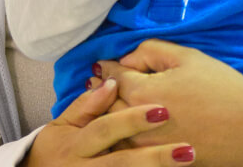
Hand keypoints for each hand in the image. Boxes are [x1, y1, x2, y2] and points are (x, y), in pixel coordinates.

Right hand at [23, 78, 194, 166]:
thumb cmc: (55, 148)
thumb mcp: (62, 123)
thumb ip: (86, 105)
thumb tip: (112, 83)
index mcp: (76, 145)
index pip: (105, 130)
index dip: (131, 120)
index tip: (162, 110)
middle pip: (122, 163)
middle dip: (155, 157)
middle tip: (187, 149)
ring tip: (187, 160)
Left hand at [89, 40, 242, 166]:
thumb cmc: (222, 88)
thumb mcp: (186, 57)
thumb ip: (149, 51)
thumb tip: (126, 60)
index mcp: (143, 91)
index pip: (113, 76)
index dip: (106, 67)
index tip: (100, 64)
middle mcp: (138, 121)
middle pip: (106, 104)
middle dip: (98, 91)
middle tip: (91, 81)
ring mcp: (148, 146)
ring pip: (114, 130)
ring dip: (104, 114)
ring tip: (100, 104)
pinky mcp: (160, 161)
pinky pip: (130, 149)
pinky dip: (121, 136)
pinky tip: (121, 128)